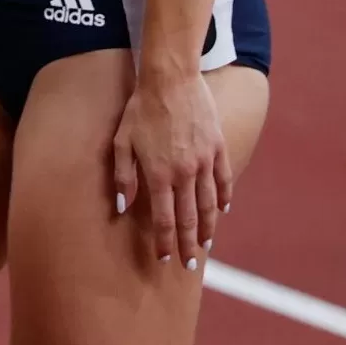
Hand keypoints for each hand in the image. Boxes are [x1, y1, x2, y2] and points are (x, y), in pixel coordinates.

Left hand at [113, 67, 231, 270]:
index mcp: (159, 173)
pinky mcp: (218, 148)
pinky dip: (224, 198)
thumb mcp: (121, 140)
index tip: (164, 258)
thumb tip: (123, 206)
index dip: (164, 241)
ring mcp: (205, 161)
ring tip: (205, 245)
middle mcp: (185, 172)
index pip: (163, 218)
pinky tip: (222, 211)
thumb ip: (123, 175)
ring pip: (209, 204)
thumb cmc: (139, 108)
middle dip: (188, 245)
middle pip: (189, 218)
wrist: (170, 79)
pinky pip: (224, 180)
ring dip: (208, 227)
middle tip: (190, 265)